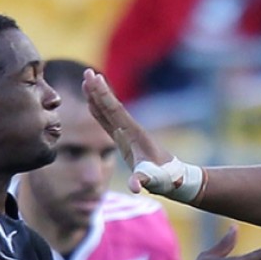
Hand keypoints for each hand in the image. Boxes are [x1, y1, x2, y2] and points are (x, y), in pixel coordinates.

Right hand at [82, 68, 169, 191]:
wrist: (173, 178)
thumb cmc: (162, 178)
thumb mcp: (151, 179)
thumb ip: (141, 181)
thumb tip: (134, 188)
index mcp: (133, 134)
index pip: (115, 110)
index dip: (103, 95)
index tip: (94, 78)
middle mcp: (130, 130)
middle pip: (111, 106)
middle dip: (98, 89)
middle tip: (87, 71)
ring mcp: (127, 134)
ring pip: (108, 111)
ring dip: (97, 96)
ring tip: (86, 80)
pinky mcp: (124, 140)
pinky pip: (108, 121)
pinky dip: (99, 110)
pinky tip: (91, 103)